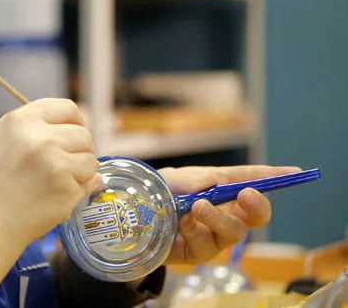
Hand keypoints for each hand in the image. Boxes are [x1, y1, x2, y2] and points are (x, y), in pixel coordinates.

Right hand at [0, 98, 99, 247]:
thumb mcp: (1, 139)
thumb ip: (35, 128)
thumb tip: (77, 127)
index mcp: (21, 120)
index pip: (68, 109)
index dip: (76, 122)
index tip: (74, 134)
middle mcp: (41, 137)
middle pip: (83, 134)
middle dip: (79, 149)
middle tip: (64, 165)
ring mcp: (56, 163)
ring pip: (90, 159)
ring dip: (81, 171)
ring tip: (57, 182)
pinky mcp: (66, 189)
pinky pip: (88, 184)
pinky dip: (77, 191)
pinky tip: (54, 197)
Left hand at [159, 165, 300, 264]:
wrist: (132, 219)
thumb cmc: (157, 194)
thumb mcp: (172, 179)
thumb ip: (192, 179)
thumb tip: (214, 181)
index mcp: (220, 185)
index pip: (252, 179)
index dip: (274, 176)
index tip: (294, 173)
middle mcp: (224, 210)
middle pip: (256, 212)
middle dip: (258, 204)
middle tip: (246, 195)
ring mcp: (215, 233)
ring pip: (235, 231)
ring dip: (219, 217)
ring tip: (198, 207)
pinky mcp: (201, 252)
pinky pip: (206, 244)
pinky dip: (193, 229)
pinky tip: (180, 221)